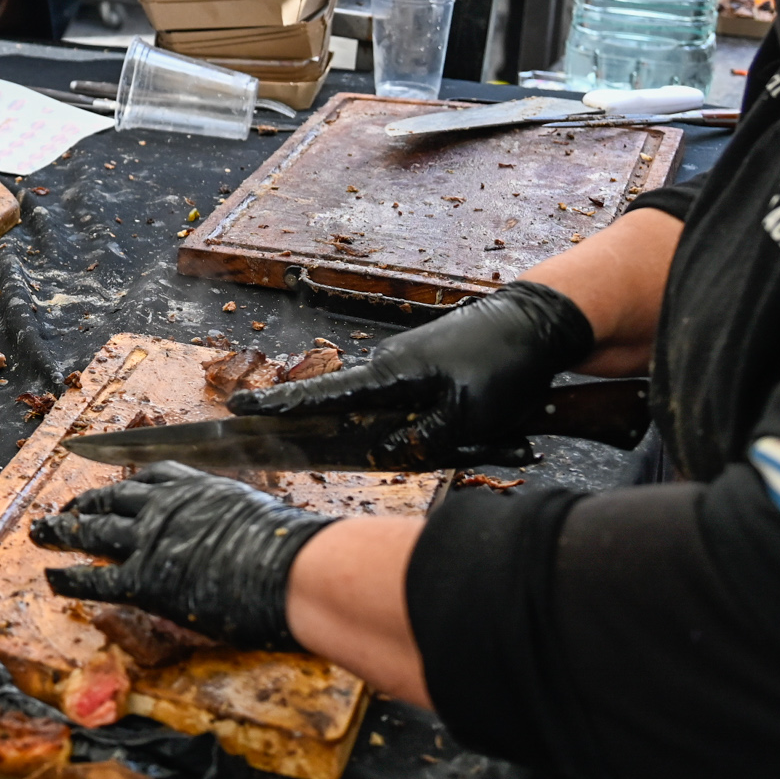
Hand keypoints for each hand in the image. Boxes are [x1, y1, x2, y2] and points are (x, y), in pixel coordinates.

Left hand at [33, 463, 330, 649]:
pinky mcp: (144, 579)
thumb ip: (244, 522)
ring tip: (39, 531)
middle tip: (64, 510)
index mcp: (198, 487)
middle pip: (113, 499)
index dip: (125, 482)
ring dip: (61, 530)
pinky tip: (51, 577)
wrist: (295, 567)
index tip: (111, 484)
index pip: (151, 477)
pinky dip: (69, 577)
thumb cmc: (297, 547)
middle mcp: (166, 507)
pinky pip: (95, 577)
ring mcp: (151, 540)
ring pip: (93, 530)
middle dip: (85, 503)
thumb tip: (258, 535)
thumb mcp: (266, 516)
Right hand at [225, 279, 594, 462]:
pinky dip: (473, 430)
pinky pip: (440, 417)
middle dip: (417, 444)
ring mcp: (413, 370)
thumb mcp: (464, 418)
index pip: (319, 396)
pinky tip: (511, 430)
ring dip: (461, 440)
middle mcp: (391, 369)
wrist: (541, 324)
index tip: (238, 408)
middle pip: (376, 424)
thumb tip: (386, 454)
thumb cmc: (501, 364)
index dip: (279, 405)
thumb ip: (420, 443)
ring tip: (509, 433)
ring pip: (417, 425)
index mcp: (387, 376)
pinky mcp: (436, 373)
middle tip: (470, 441)